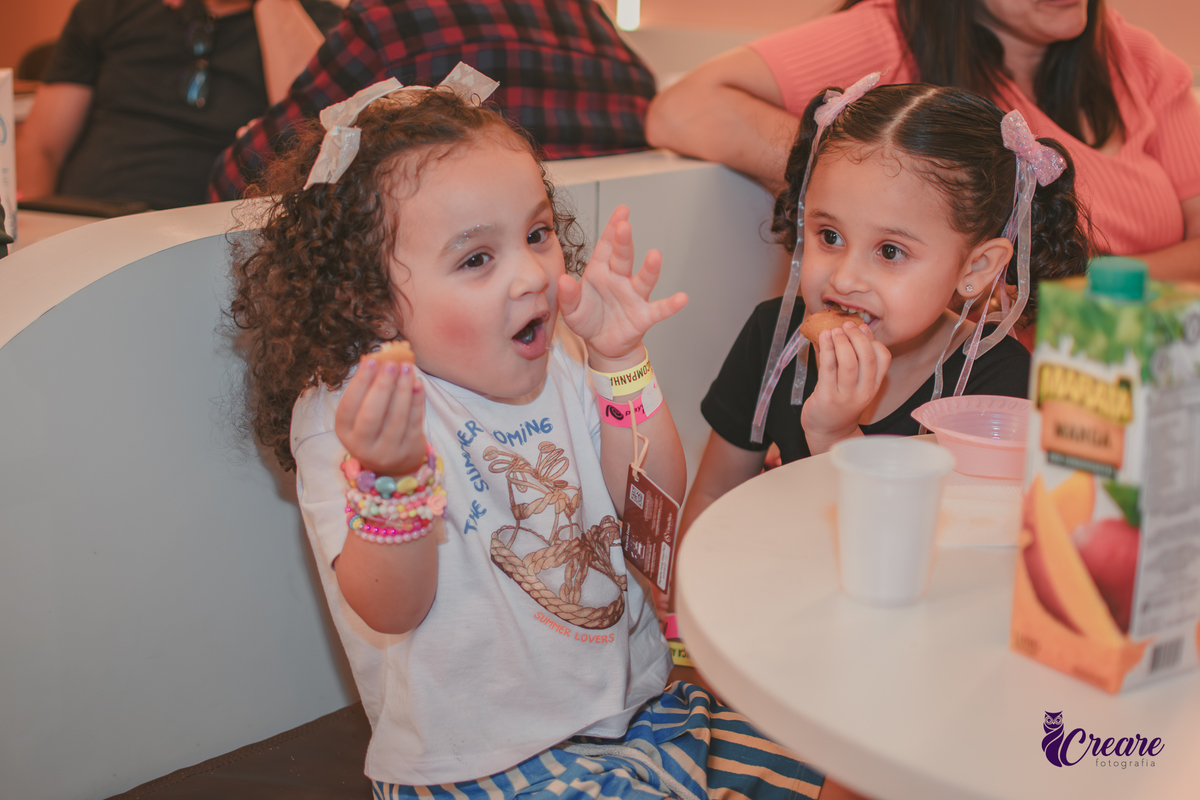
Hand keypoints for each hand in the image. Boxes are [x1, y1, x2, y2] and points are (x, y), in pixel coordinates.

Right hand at [334, 359, 427, 476]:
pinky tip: (417, 384)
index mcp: (345, 432)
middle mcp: (362, 446)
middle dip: (382, 386)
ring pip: (396, 418)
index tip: (371, 360)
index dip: (360, 382)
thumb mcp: (363, 412)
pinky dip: (417, 402)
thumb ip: (368, 389)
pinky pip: (414, 423)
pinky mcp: (408, 451)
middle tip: (392, 363)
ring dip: (402, 390)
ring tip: (407, 368)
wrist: (394, 461)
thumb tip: (381, 358)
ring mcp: (386, 452)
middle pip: (371, 415)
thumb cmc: (376, 426)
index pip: (348, 406)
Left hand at [558, 206, 687, 364]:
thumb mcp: (571, 310)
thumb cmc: (588, 320)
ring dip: (649, 269)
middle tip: (624, 226)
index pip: (605, 247)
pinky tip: (682, 298)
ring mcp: (633, 297)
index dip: (612, 229)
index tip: (621, 211)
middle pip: (623, 258)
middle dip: (624, 242)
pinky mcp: (643, 316)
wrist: (601, 344)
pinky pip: (659, 309)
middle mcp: (619, 280)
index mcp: (600, 272)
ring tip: (655, 256)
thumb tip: (562, 280)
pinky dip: (671, 305)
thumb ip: (568, 296)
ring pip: (643, 280)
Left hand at [801, 321, 889, 452]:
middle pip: (867, 358)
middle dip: (857, 337)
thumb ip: (854, 362)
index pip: (883, 359)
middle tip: (847, 325)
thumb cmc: (839, 403)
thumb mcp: (855, 385)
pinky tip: (823, 337)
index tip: (862, 328)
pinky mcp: (827, 397)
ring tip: (834, 331)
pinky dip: (826, 349)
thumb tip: (845, 330)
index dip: (873, 339)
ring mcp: (846, 396)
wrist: (827, 431)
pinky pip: (828, 368)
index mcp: (874, 387)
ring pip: (849, 362)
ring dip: (841, 341)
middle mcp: (864, 392)